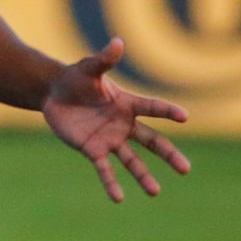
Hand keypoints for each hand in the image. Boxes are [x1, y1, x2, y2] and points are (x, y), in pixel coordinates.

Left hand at [41, 38, 191, 201]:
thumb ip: (104, 59)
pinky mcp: (93, 150)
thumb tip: (118, 42)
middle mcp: (124, 125)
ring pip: (132, 161)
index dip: (167, 111)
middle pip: (152, 141)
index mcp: (127, 104)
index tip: (185, 117)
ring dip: (143, 176)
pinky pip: (105, 169)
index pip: (152, 108)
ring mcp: (110, 140)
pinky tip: (118, 198)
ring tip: (155, 192)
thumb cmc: (75, 78)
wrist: (54, 94)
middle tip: (186, 169)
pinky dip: (111, 183)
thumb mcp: (88, 68)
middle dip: (168, 155)